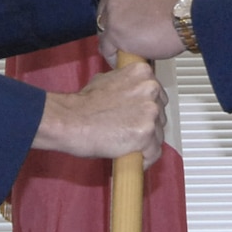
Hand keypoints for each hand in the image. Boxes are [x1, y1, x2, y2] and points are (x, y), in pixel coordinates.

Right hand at [32, 61, 166, 168]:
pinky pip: (154, 152)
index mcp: (142, 72)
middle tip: (130, 133)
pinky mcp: (146, 133)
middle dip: (148, 126)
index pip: (157, 95)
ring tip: (127, 146)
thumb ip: (125, 84)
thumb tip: (131, 91)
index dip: (146, 109)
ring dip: (146, 143)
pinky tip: (131, 158)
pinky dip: (144, 159)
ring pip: (158, 135)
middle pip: (160, 114)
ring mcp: (150, 111)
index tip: (139, 117)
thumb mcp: (106, 80)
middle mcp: (150, 88)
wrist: (71, 121)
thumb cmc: (84, 104)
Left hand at [96, 0, 185, 64]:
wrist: (183, 22)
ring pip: (102, 28)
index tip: (116, 12)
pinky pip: (105, 47)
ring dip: (112, 38)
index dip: (111, 4)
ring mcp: (113, 9)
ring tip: (125, 45)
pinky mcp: (113, 31)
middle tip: (125, 29)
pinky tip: (121, 57)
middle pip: (102, 9)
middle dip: (112, 21)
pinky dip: (112, 54)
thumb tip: (131, 2)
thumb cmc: (175, 8)